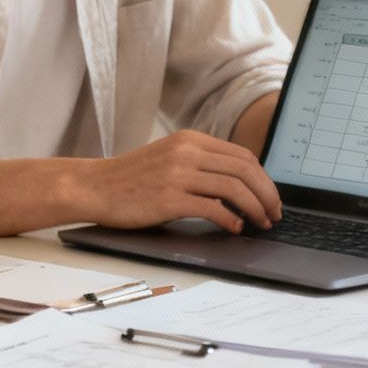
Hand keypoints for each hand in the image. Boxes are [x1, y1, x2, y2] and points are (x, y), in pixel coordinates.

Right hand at [78, 130, 281, 233]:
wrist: (94, 187)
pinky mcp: (168, 198)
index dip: (264, 179)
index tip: (270, 197)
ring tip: (260, 223)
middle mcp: (186, 152)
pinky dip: (230, 219)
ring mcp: (177, 174)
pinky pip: (212, 208)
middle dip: (267, 195)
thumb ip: (199, 163)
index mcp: (190, 140)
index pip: (242, 156)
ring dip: (255, 208)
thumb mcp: (169, 158)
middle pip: (245, 171)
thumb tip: (238, 184)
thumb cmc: (130, 179)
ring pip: (234, 188)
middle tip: (274, 214)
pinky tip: (234, 227)